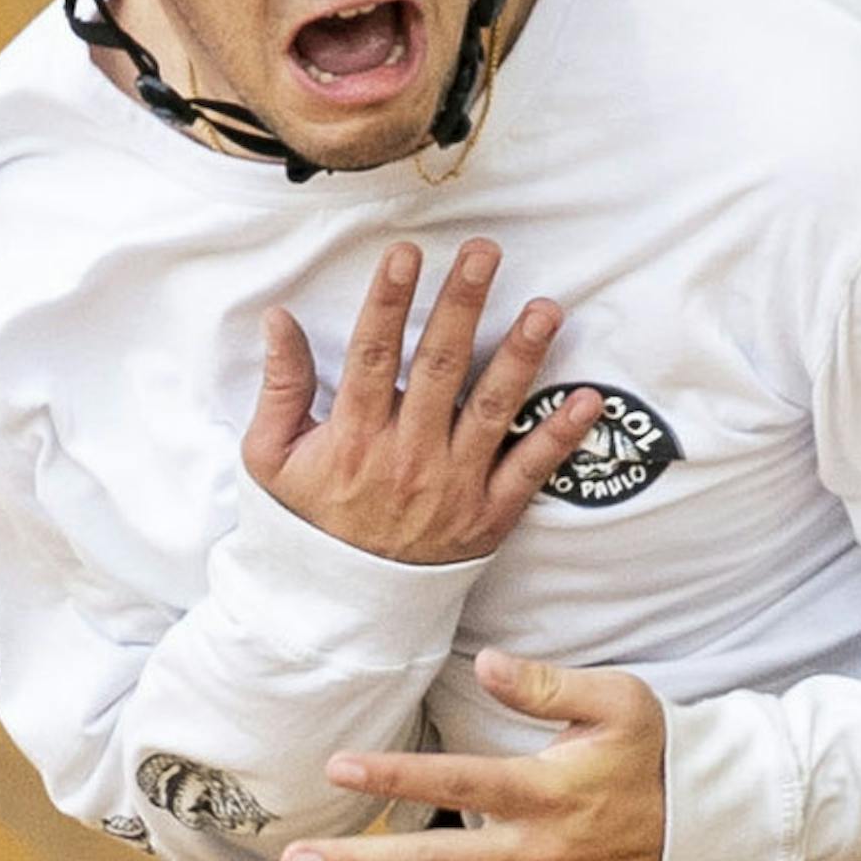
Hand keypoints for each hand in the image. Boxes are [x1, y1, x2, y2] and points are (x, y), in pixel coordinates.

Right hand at [244, 239, 604, 563]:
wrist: (341, 607)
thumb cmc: (308, 522)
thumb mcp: (271, 460)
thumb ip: (281, 387)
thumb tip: (278, 318)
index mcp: (354, 437)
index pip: (373, 355)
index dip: (389, 301)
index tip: (406, 254)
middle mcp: (408, 456)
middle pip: (440, 367)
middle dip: (463, 304)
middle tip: (485, 253)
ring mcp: (453, 486)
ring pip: (491, 409)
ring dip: (521, 356)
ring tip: (545, 308)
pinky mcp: (488, 515)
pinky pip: (529, 470)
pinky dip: (561, 436)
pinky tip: (589, 399)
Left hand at [280, 651, 668, 860]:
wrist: (700, 828)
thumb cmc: (652, 753)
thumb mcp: (618, 701)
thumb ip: (549, 686)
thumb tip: (488, 664)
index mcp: (551, 792)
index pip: (463, 784)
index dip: (399, 777)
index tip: (340, 769)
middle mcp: (537, 851)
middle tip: (297, 858)